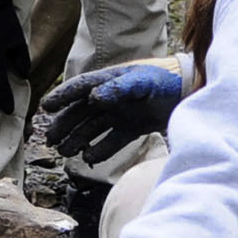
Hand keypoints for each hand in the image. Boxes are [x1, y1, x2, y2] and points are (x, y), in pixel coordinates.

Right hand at [39, 61, 182, 162]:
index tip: (46, 107)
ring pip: (92, 128)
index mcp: (110, 80)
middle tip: (50, 140)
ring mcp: (121, 113)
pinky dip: (100, 150)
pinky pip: (111, 141)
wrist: (191, 93)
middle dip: (64, 125)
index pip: (80, 88)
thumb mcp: (142, 81)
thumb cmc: (166, 80)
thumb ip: (118, 88)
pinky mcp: (132, 128)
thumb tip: (93, 99)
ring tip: (65, 152)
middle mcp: (112, 97)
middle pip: (81, 112)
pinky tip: (90, 157)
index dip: (62, 96)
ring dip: (77, 139)